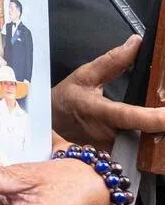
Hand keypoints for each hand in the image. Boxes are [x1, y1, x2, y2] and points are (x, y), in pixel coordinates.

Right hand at [52, 36, 164, 151]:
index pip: (127, 116)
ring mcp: (107, 151)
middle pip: (141, 138)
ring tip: (160, 127)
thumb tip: (136, 43)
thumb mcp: (85, 75)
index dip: (150, 118)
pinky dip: (145, 150)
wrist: (50, 124)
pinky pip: (133, 157)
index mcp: (98, 111)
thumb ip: (112, 61)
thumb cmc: (67, 98)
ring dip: (154, 142)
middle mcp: (104, 135)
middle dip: (159, 131)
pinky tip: (152, 140)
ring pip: (139, 151)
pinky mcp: (111, 160)